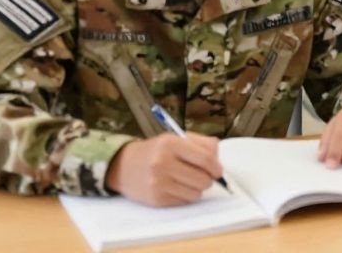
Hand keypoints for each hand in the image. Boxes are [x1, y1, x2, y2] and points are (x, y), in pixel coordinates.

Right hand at [104, 133, 222, 206]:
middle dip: (208, 179)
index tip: (218, 171)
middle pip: (202, 179)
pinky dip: (186, 196)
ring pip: (196, 193)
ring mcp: (158, 183)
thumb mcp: (177, 138)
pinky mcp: (156, 199)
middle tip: (203, 176)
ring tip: (188, 180)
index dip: (216, 167)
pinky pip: (184, 202)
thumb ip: (201, 144)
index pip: (205, 159)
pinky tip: (177, 187)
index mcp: (171, 144)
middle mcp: (163, 163)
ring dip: (197, 188)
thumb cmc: (156, 150)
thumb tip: (218, 159)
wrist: (123, 166)